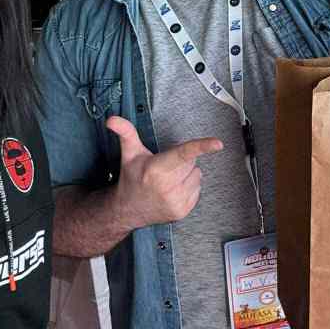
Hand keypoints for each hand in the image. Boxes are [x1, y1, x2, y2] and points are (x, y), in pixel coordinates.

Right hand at [106, 116, 222, 228]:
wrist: (127, 210)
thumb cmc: (131, 178)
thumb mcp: (129, 154)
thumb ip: (125, 132)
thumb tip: (111, 119)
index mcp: (156, 169)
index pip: (183, 154)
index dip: (202, 146)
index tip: (218, 143)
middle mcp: (166, 187)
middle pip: (192, 162)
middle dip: (182, 161)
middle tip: (166, 167)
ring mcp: (175, 201)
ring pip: (197, 175)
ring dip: (187, 174)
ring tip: (168, 180)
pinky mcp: (182, 211)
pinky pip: (198, 189)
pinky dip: (189, 187)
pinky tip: (173, 190)